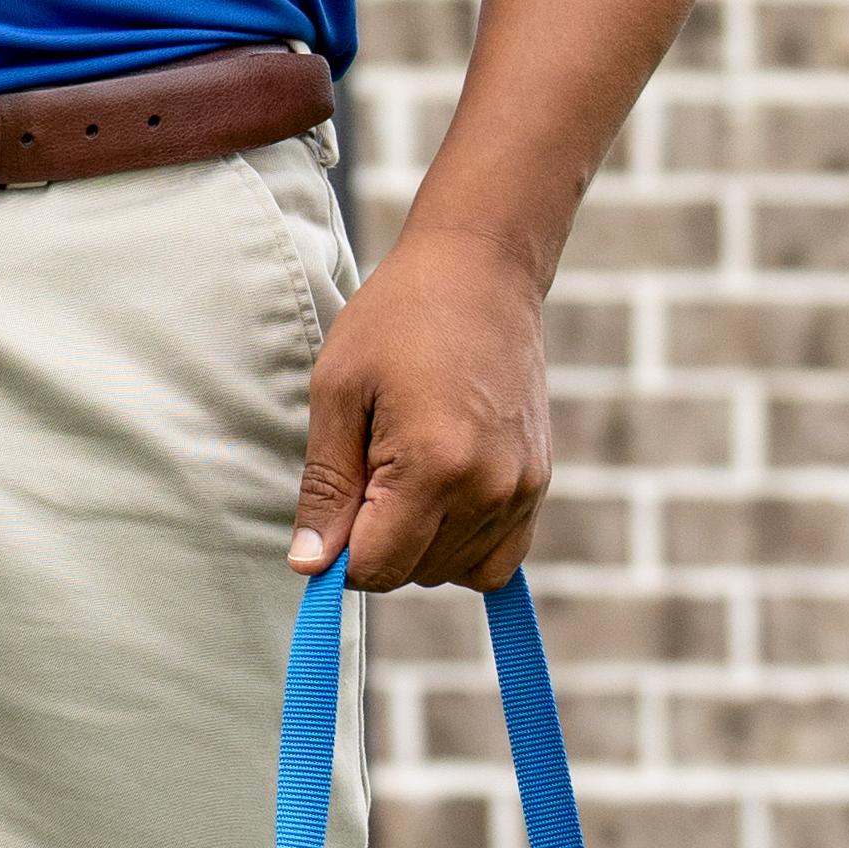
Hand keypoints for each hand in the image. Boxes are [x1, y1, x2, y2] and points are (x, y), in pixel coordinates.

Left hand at [291, 219, 551, 593]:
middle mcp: (489, 489)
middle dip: (377, 543)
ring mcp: (522, 490)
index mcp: (434, 466)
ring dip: (418, 545)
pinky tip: (439, 496)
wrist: (481, 272)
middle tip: (369, 467)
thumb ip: (325, 487)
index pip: (376, 569)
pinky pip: (498, 558)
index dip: (339, 553)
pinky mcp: (539, 484)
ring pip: (454, 572)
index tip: (333, 505)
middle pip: (413, 575)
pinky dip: (462, 546)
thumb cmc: (398, 319)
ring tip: (404, 469)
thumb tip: (309, 566)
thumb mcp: (338, 392)